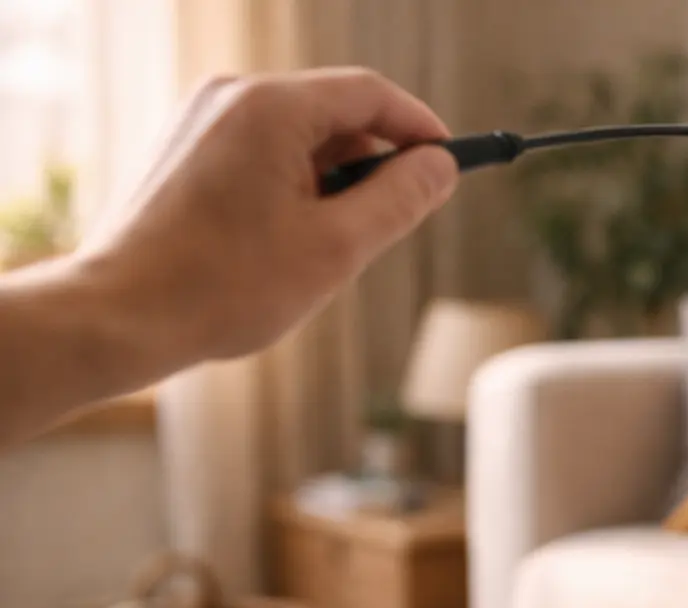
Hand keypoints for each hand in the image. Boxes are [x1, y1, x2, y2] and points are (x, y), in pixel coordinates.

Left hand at [76, 65, 458, 367]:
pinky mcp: (185, 151)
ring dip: (332, 184)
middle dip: (373, 165)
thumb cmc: (224, 286)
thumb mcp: (337, 248)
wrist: (120, 315)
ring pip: (299, 138)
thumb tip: (440, 168)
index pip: (370, 93)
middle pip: (334, 112)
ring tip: (323, 250)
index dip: (421, 128)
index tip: (450, 166)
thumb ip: (399, 199)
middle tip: (391, 226)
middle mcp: (231, 98)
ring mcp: (201, 121)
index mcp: (271, 108)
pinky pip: (262, 154)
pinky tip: (284, 246)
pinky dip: (293, 189)